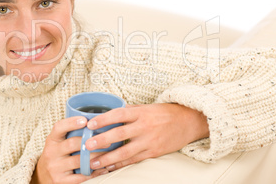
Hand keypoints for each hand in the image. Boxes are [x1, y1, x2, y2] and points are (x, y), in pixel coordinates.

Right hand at [31, 116, 108, 183]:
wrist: (42, 177)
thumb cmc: (56, 156)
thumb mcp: (57, 143)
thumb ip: (69, 134)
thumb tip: (93, 123)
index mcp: (51, 140)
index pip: (59, 127)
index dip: (71, 123)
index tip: (85, 120)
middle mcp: (51, 153)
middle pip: (73, 143)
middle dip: (92, 141)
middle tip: (107, 141)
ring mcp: (55, 168)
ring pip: (80, 161)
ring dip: (96, 157)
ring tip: (108, 154)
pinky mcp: (60, 181)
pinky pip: (81, 176)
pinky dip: (94, 172)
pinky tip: (102, 168)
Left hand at [85, 103, 208, 171]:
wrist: (188, 122)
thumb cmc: (164, 113)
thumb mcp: (146, 107)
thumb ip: (129, 111)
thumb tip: (108, 114)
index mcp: (141, 113)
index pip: (119, 114)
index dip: (104, 119)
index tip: (90, 124)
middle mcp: (145, 126)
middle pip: (120, 134)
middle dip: (102, 140)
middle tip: (87, 145)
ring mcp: (150, 141)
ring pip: (126, 152)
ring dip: (108, 158)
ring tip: (94, 162)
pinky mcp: (154, 152)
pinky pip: (134, 160)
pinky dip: (121, 164)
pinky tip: (109, 167)